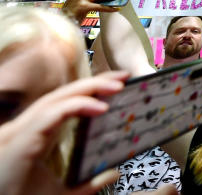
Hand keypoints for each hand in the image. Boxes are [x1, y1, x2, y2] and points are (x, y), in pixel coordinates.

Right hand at [0, 71, 128, 194]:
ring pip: (56, 99)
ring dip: (88, 88)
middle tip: (124, 76)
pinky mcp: (20, 141)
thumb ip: (89, 184)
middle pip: (62, 95)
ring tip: (118, 86)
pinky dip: (76, 106)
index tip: (118, 85)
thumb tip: (113, 173)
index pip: (65, 103)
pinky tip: (100, 107)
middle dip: (94, 82)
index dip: (89, 90)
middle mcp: (29, 130)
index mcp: (38, 137)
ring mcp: (22, 133)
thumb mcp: (64, 194)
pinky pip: (51, 114)